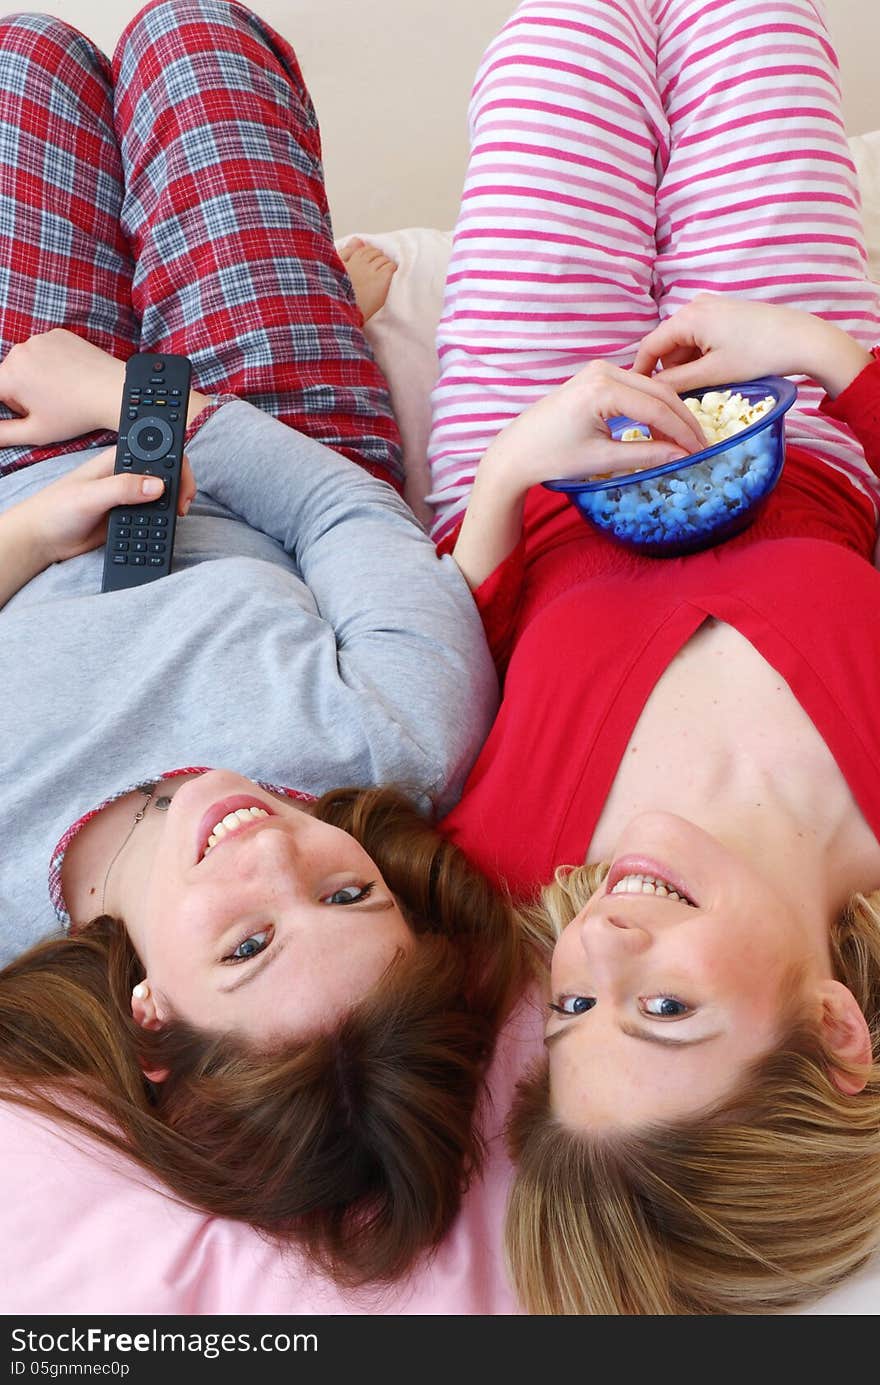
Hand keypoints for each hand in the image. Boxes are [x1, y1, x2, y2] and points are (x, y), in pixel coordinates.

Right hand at [0, 329, 126, 445]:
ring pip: (26, 361)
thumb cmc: (76, 415)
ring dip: (35, 375)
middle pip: (9, 375)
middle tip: (49, 405)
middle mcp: (20, 350)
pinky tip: (69, 375)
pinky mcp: (57, 334)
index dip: (9, 405)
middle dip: (21, 391)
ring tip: (61, 391)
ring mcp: (40, 339)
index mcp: (10, 375)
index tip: (28, 410)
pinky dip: (51, 361)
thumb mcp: (36, 431)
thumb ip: (3, 434)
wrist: (113, 392)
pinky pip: (44, 349)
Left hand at [17, 446, 196, 566]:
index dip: (175, 460)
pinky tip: (160, 529)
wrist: (43, 539)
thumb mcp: (89, 495)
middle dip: (181, 486)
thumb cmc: (55, 509)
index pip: (156, 451)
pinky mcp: (129, 517)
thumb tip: (158, 486)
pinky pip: (154, 517)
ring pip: (163, 496)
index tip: (183, 480)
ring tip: (176, 517)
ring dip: (173, 506)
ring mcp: (129, 497)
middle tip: (183, 504)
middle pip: (166, 473)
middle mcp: (126, 476)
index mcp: (117, 460)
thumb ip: (122, 488)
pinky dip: (162, 522)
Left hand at [452, 361, 706, 591]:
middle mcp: (602, 370)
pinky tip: (661, 429)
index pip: (656, 408)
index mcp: (602, 389)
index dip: (682, 432)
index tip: (700, 452)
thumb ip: (645, 454)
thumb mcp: (602, 460)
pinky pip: (635, 388)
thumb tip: (682, 457)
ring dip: (670, 412)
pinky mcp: (595, 377)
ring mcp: (598, 370)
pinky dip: (652, 406)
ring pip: (650, 387)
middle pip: (658, 392)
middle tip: (701, 446)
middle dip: (682, 420)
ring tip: (685, 441)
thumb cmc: (552, 457)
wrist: (516, 452)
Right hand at [632, 293, 871, 396]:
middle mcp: (695, 305)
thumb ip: (676, 383)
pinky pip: (701, 337)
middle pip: (667, 344)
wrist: (804, 339)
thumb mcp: (713, 374)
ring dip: (687, 366)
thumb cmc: (758, 355)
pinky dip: (701, 356)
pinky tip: (717, 372)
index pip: (650, 346)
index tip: (636, 395)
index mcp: (687, 317)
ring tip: (704, 387)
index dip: (640, 372)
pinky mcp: (726, 313)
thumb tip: (650, 391)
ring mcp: (712, 307)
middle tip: (677, 399)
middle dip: (669, 371)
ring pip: (685, 343)